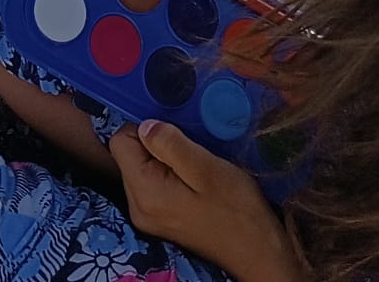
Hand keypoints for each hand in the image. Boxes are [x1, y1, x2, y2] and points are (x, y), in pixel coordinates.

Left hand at [110, 123, 308, 281]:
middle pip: (129, 154)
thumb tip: (144, 124)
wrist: (258, 253)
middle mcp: (138, 207)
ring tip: (195, 168)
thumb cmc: (237, 210)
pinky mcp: (161, 218)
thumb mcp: (206, 168)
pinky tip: (194, 181)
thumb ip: (170, 144)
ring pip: (141, 166)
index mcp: (144, 193)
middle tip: (189, 153)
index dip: (145, 129)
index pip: (120, 141)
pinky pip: (153, 182)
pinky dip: (170, 173)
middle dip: (155, 145)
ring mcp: (148, 215)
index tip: (175, 135)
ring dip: (164, 158)